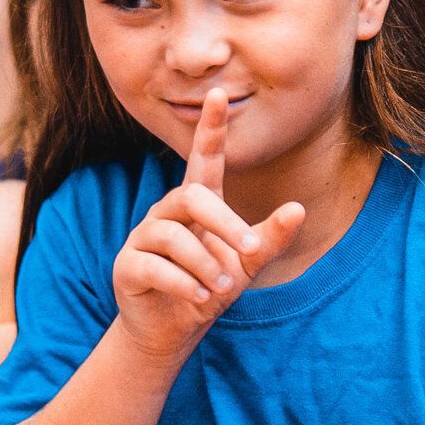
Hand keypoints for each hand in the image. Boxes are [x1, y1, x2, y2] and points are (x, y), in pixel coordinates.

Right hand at [111, 88, 304, 360]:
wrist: (173, 331)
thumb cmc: (211, 286)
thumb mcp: (246, 263)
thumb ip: (269, 237)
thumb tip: (298, 208)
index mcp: (197, 204)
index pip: (203, 158)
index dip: (211, 128)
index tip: (219, 93)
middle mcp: (167, 212)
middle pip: (193, 197)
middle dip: (224, 222)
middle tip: (249, 249)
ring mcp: (143, 237)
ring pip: (173, 235)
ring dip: (205, 263)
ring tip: (222, 287)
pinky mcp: (126, 265)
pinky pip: (153, 265)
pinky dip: (182, 283)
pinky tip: (199, 297)